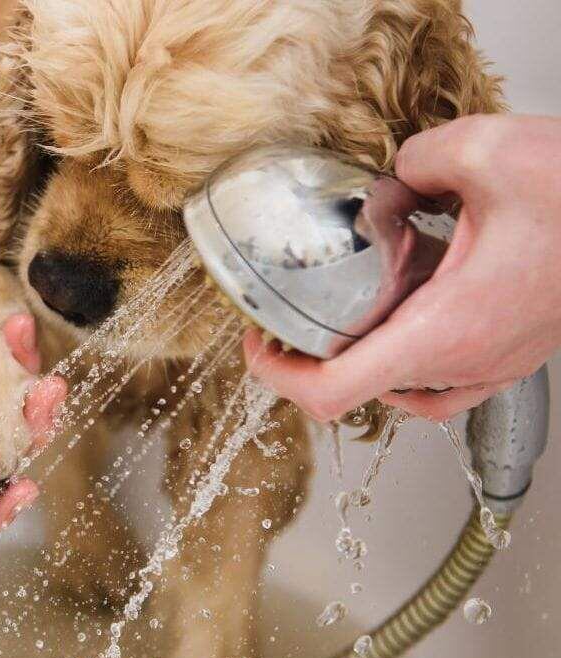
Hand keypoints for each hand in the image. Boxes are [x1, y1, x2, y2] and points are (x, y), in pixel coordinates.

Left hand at [245, 114, 560, 421]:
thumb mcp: (483, 151)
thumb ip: (414, 162)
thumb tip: (395, 177)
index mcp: (445, 330)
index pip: (335, 394)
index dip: (278, 377)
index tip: (258, 345)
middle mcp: (467, 362)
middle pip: (360, 392)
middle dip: (314, 356)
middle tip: (290, 315)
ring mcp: (494, 365)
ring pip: (404, 390)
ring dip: (363, 358)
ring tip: (342, 313)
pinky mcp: (512, 353)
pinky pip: (444, 378)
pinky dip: (408, 355)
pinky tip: (407, 306)